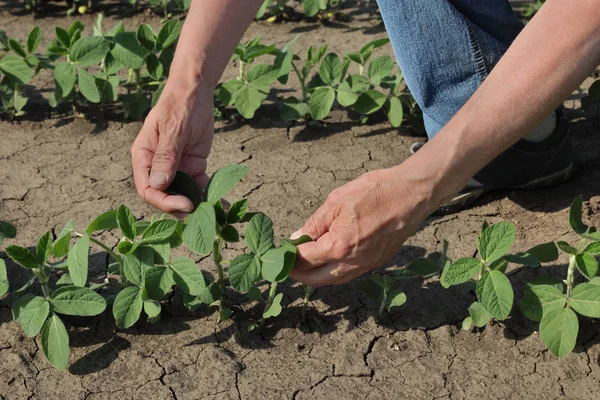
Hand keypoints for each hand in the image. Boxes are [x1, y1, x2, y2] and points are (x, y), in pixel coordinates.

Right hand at [131, 86, 213, 217]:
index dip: (164, 202)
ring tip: (214, 215)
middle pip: (164, 196)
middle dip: (180, 207)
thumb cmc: (179, 105)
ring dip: (196, 204)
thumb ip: (166, 157)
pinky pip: (199, 185)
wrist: (195, 92)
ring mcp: (176, 167)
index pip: (148, 189)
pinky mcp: (193, 166)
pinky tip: (222, 205)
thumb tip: (158, 185)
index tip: (185, 205)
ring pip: (182, 194)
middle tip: (201, 213)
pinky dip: (209, 195)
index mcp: (144, 157)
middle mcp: (158, 166)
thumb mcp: (173, 130)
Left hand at [290, 166, 436, 286]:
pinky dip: (334, 271)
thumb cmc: (375, 192)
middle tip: (287, 265)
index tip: (279, 252)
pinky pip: (350, 273)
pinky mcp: (378, 262)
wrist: (412, 194)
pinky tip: (329, 259)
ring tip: (305, 264)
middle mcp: (352, 262)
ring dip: (317, 276)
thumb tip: (296, 239)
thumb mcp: (336, 201)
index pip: (305, 260)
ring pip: (335, 280)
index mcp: (339, 246)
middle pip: (317, 279)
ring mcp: (367, 265)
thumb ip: (314, 224)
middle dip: (299, 275)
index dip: (289, 257)